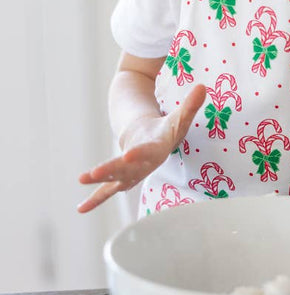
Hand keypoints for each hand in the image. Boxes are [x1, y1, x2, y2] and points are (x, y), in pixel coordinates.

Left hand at [77, 84, 205, 212]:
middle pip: (127, 169)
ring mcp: (131, 173)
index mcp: (158, 149)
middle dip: (112, 170)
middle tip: (96, 172)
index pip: (149, 151)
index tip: (129, 155)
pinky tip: (81, 208)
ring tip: (83, 177)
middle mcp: (144, 165)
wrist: (157, 144)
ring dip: (99, 179)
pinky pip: (108, 190)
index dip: (140, 153)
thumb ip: (190, 105)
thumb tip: (203, 86)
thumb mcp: (180, 117)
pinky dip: (96, 199)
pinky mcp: (120, 177)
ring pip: (115, 179)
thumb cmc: (168, 130)